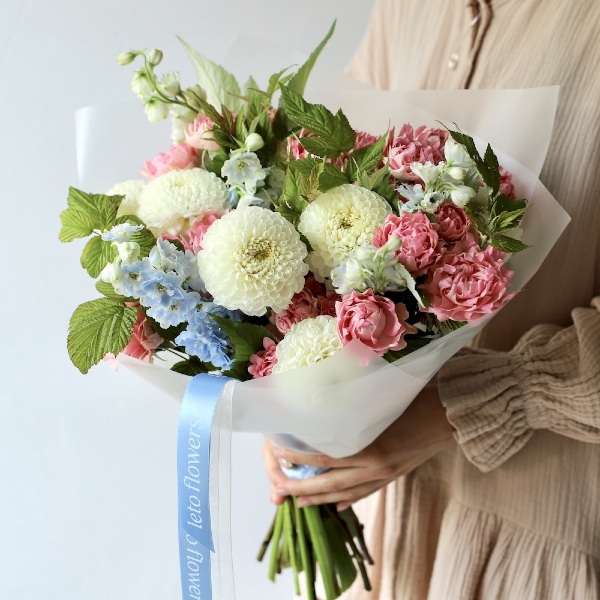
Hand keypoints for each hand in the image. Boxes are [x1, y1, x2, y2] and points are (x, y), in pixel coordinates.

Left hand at [262, 383, 453, 510]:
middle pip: (331, 483)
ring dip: (321, 499)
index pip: (325, 458)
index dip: (299, 459)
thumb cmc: (416, 397)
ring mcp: (387, 474)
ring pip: (347, 493)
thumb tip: (322, 408)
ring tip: (299, 503)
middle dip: (302, 489)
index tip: (277, 455)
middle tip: (278, 491)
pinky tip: (336, 505)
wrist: (452, 412)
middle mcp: (377, 466)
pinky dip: (349, 500)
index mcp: (371, 446)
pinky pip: (367, 492)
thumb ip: (353, 410)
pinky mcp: (396, 475)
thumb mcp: (381, 400)